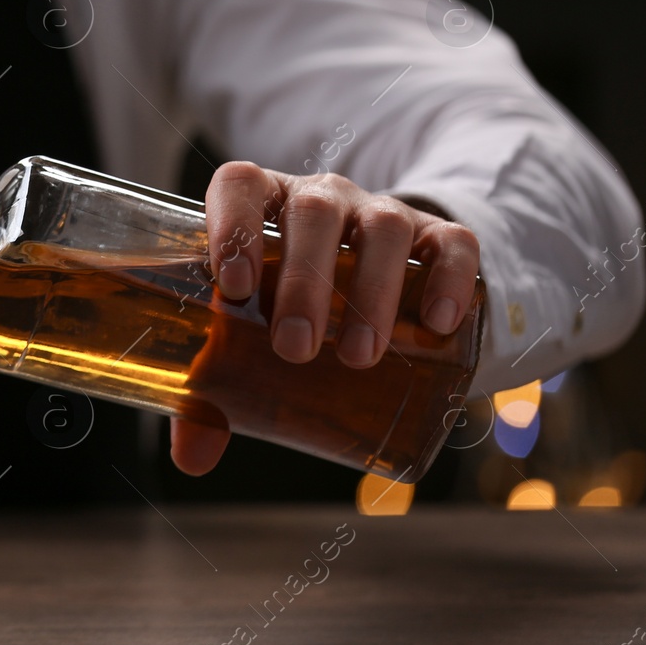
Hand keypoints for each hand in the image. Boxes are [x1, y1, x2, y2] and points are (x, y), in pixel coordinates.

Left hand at [169, 162, 481, 475]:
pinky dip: (449, 278)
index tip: (234, 287)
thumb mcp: (246, 337)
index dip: (234, 226)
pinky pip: (452, 242)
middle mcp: (319, 199)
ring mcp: (379, 212)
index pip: (240, 186)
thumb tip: (193, 457)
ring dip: (372, 291)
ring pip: (383, 228)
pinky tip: (438, 323)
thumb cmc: (283, 308)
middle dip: (304, 281)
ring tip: (359, 356)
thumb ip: (213, 392)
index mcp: (261, 206)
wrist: (367, 283)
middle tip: (296, 348)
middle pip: (313, 214)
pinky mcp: (435, 237)